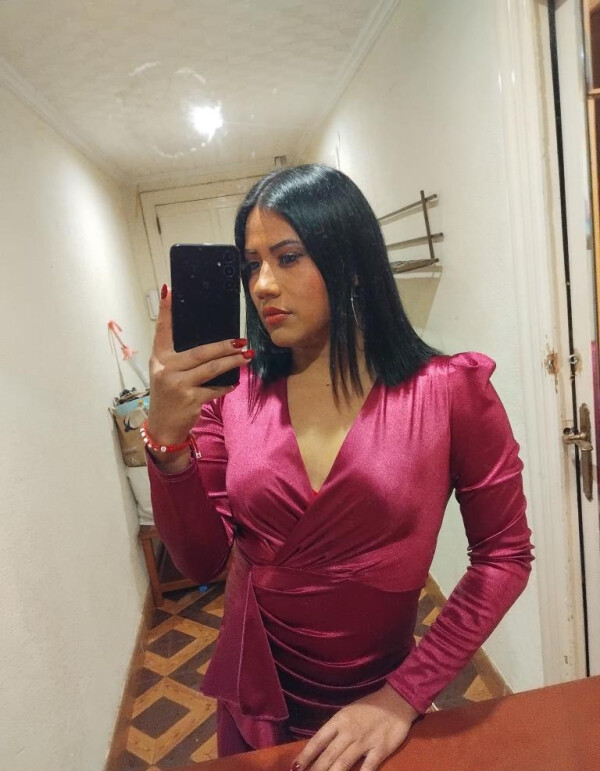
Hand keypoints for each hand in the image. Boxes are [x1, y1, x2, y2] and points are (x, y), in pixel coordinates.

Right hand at [147, 285, 251, 450]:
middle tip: (241, 340)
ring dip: (232, 362)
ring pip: (211, 368)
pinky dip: (225, 386)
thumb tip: (213, 344)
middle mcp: (165, 369)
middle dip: (224, 346)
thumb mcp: (166, 374)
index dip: (165, 311)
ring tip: (247, 355)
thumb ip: (180, 358)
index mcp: (158, 358)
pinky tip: (234, 383)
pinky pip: (214, 389)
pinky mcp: (190, 399)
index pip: (162, 330)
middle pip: (200, 352)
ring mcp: (177, 384)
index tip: (169, 291)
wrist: (163, 428)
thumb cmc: (168, 396)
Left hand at [290, 685, 417, 770]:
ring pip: (343, 763)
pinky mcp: (380, 750)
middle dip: (315, 770)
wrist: (396, 702)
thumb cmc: (369, 707)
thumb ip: (335, 730)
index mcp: (339, 721)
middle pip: (328, 755)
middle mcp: (349, 732)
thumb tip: (319, 747)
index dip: (305, 755)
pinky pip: (367, 767)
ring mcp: (364, 742)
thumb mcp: (347, 713)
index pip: (318, 740)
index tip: (295, 767)